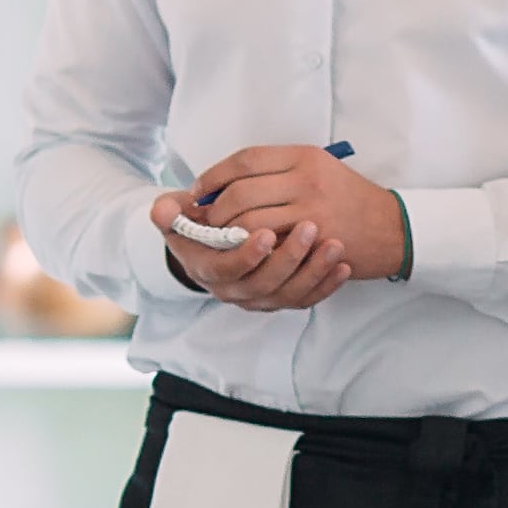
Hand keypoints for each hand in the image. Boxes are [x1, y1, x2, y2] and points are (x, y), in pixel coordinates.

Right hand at [151, 191, 353, 313]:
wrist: (214, 246)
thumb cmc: (201, 226)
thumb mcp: (178, 217)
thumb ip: (170, 212)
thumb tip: (164, 209)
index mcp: (207, 270)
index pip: (227, 270)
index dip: (246, 255)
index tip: (266, 232)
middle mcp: (234, 291)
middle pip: (263, 284)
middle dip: (288, 259)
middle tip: (309, 228)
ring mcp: (261, 298)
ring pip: (289, 294)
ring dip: (314, 271)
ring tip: (334, 244)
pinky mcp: (284, 298)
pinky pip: (307, 299)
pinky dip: (327, 285)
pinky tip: (343, 265)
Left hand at [189, 142, 409, 286]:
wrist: (392, 228)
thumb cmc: (351, 198)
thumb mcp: (320, 168)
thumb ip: (278, 171)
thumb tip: (228, 182)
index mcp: (303, 156)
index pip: (245, 160)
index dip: (215, 175)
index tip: (200, 189)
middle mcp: (305, 179)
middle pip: (240, 191)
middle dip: (214, 209)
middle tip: (204, 220)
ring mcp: (309, 210)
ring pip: (248, 221)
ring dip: (226, 233)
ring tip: (220, 239)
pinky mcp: (313, 240)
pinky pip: (268, 245)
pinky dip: (248, 249)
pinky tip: (242, 253)